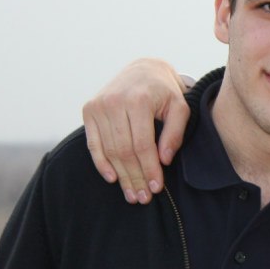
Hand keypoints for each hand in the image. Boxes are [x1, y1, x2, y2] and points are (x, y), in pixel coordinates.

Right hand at [81, 58, 190, 203]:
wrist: (143, 70)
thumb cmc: (165, 92)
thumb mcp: (180, 107)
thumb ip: (175, 133)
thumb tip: (164, 160)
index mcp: (138, 100)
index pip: (143, 145)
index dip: (149, 169)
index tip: (156, 188)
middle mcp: (115, 102)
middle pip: (124, 151)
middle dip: (135, 177)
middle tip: (143, 197)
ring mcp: (99, 106)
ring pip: (109, 150)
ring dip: (121, 176)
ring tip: (131, 194)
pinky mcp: (89, 110)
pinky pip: (93, 143)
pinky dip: (101, 163)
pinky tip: (113, 179)